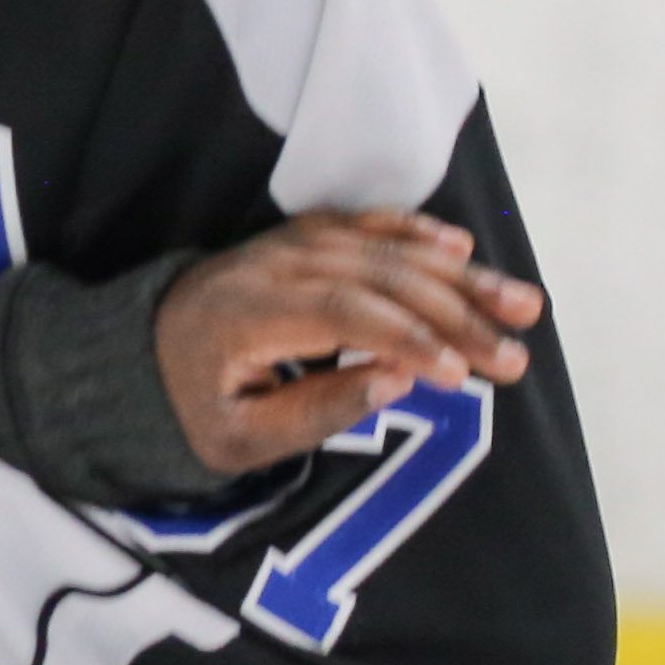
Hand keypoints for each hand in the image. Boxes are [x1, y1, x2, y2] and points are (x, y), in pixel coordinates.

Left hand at [155, 210, 541, 480]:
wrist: (142, 352)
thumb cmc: (195, 406)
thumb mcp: (240, 439)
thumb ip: (317, 412)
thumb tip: (399, 378)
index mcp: (247, 313)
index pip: (343, 313)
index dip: (408, 338)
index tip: (463, 375)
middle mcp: (270, 265)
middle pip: (378, 277)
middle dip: (456, 315)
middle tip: (515, 357)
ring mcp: (287, 243)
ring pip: (384, 249)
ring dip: (459, 278)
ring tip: (523, 306)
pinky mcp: (301, 237)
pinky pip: (366, 224)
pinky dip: (417, 233)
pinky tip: (464, 249)